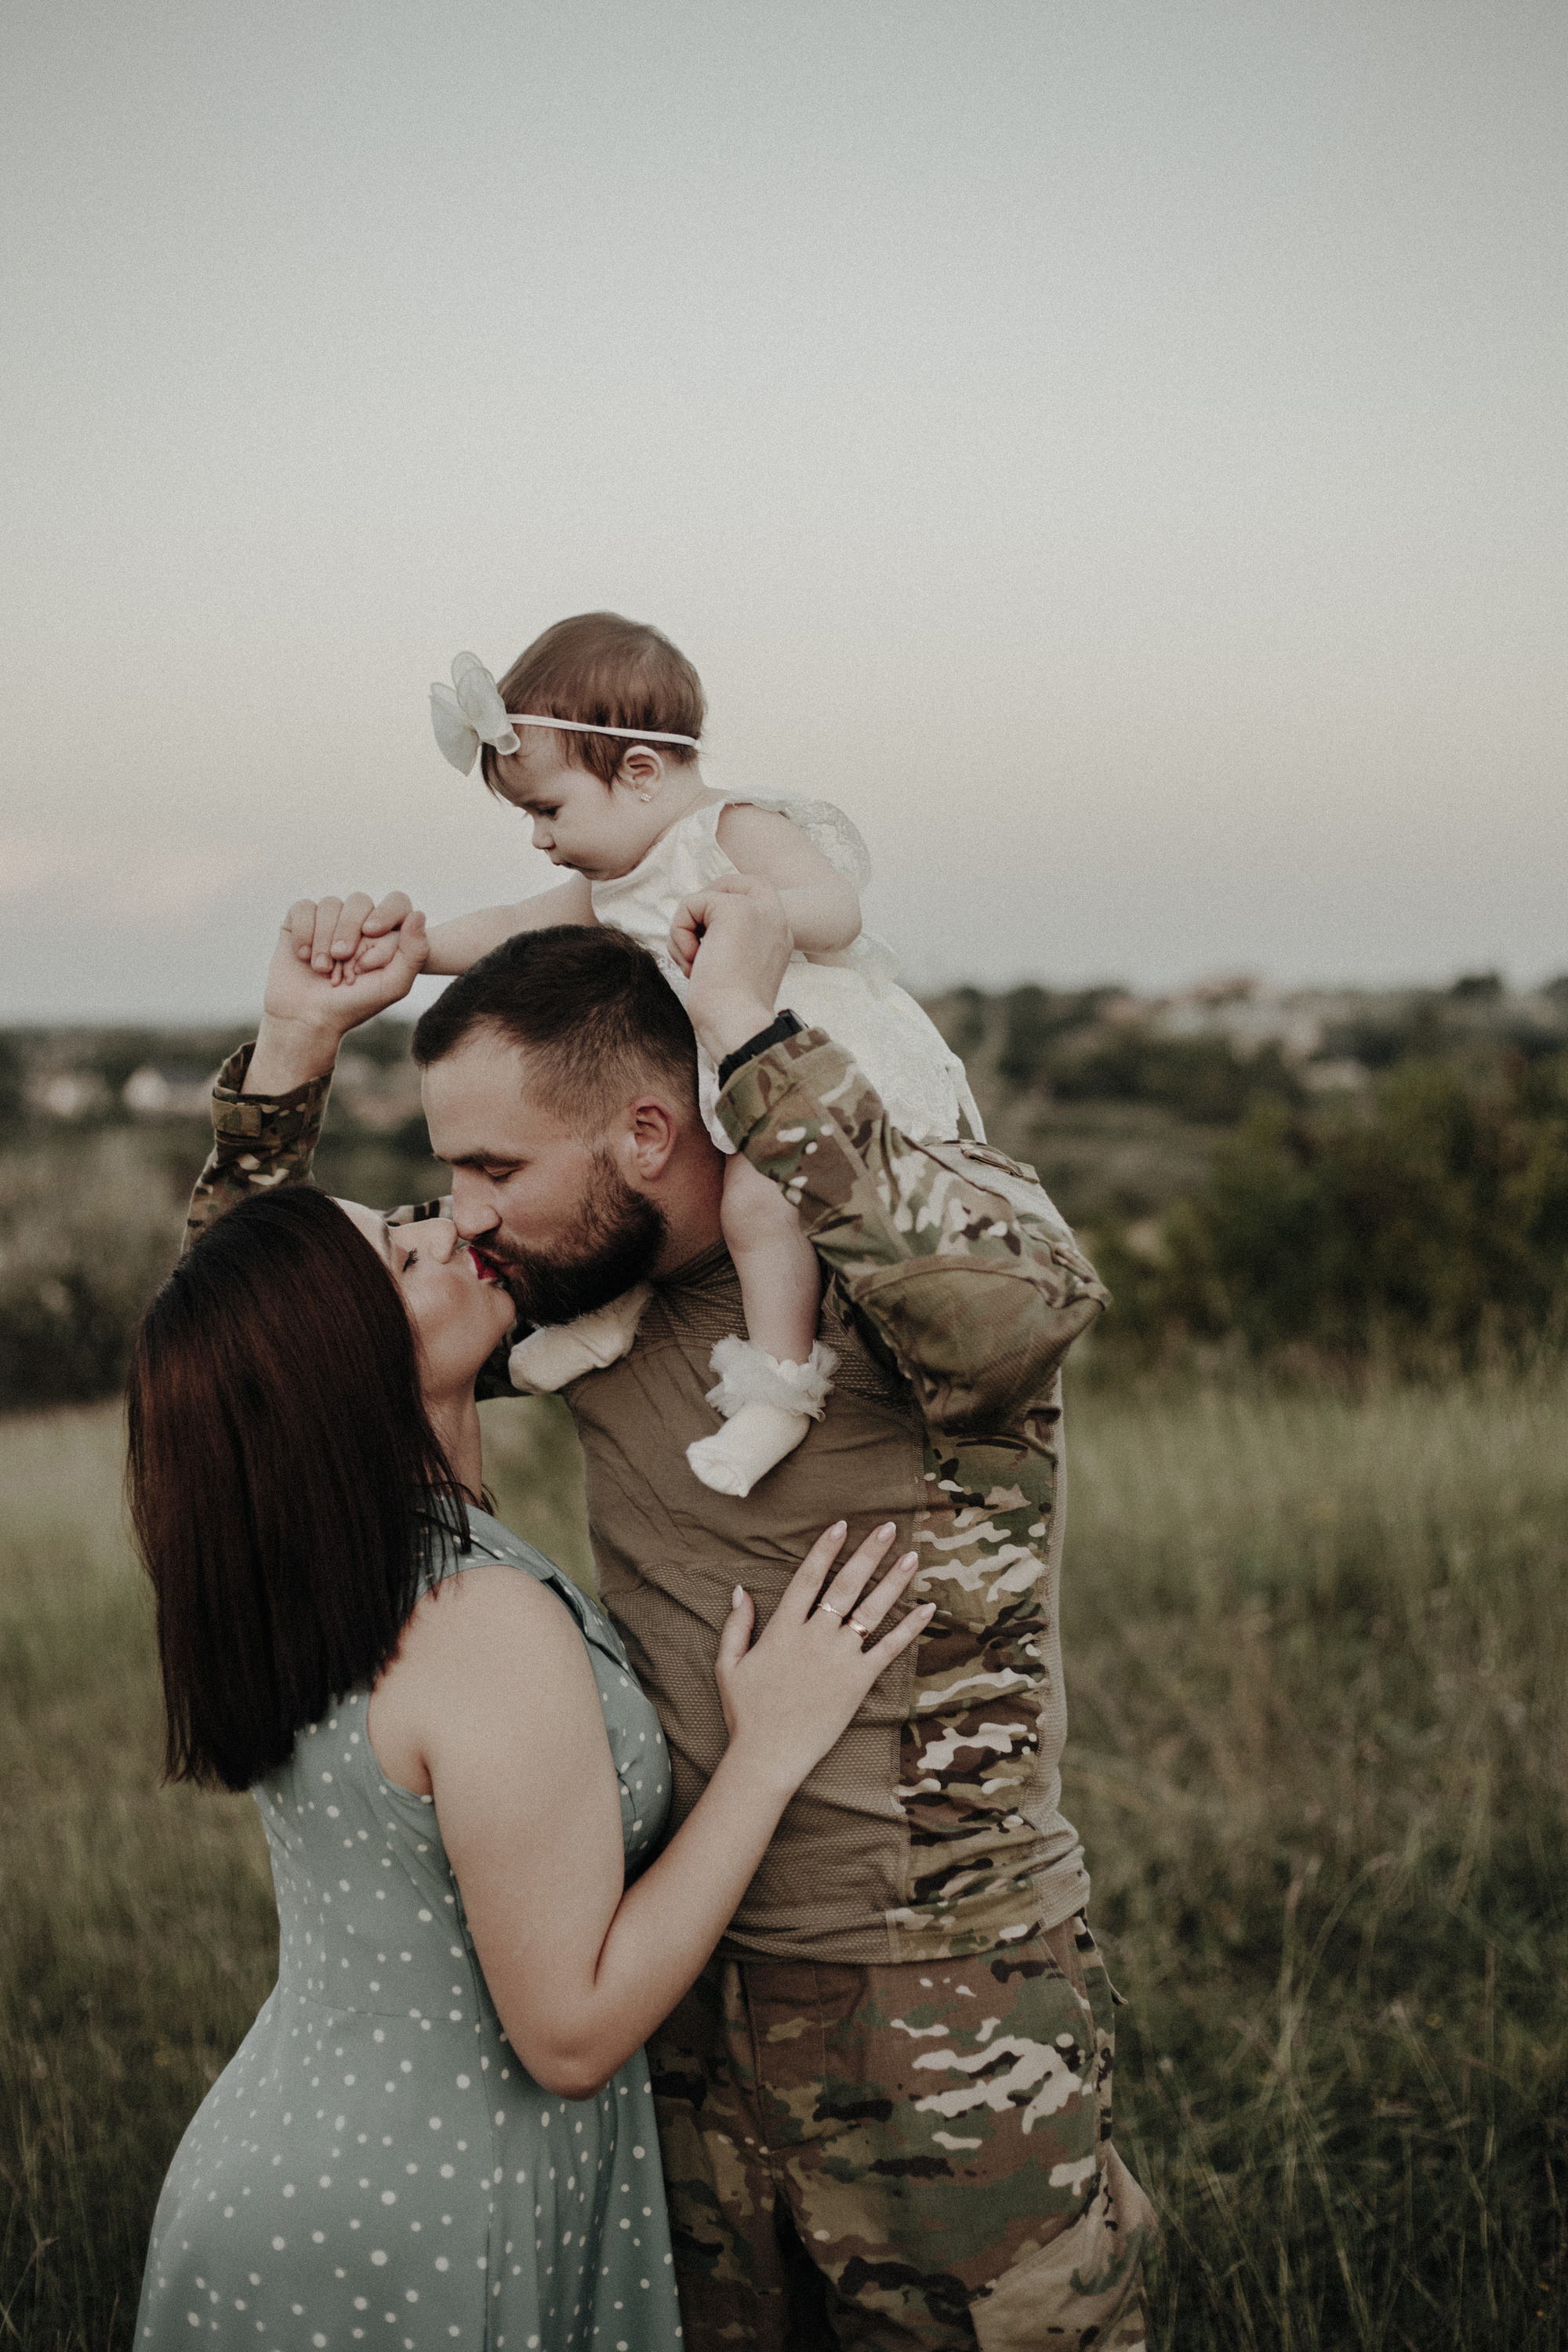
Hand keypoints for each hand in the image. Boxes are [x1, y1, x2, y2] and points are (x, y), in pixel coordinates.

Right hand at [248, 904, 429, 1094]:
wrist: (309, 1017)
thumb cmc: (354, 1004)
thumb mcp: (393, 986)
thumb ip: (415, 953)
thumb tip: (419, 914)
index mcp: (386, 933)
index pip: (396, 903)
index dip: (386, 912)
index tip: (372, 931)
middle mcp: (359, 921)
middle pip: (360, 901)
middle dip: (349, 931)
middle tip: (341, 958)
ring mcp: (330, 919)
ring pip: (331, 904)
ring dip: (325, 939)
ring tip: (321, 968)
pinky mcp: (301, 920)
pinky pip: (305, 907)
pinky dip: (304, 932)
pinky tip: (304, 956)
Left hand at [677, 873, 794, 1061]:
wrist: (737, 1025)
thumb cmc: (731, 1013)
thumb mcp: (737, 972)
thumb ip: (732, 945)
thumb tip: (700, 934)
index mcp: (780, 935)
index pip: (757, 892)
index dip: (724, 901)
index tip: (705, 934)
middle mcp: (775, 917)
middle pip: (733, 882)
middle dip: (703, 902)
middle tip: (694, 940)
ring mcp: (757, 909)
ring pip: (702, 899)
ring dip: (686, 933)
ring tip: (695, 966)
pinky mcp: (734, 909)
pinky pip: (689, 905)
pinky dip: (679, 934)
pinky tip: (693, 964)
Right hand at [714, 1522, 930, 1793]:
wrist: (767, 1755)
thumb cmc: (746, 1713)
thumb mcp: (728, 1665)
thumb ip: (737, 1625)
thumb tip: (741, 1590)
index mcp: (782, 1629)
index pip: (807, 1578)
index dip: (825, 1550)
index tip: (840, 1526)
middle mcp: (814, 1636)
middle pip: (845, 1585)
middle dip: (867, 1553)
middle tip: (887, 1527)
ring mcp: (838, 1658)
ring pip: (871, 1610)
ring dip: (893, 1581)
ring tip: (911, 1557)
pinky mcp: (857, 1682)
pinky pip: (888, 1649)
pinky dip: (909, 1629)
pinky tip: (927, 1609)